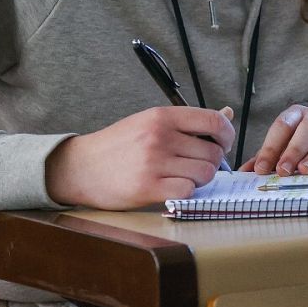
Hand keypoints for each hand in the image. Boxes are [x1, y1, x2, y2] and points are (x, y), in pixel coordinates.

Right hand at [45, 105, 233, 208]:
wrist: (81, 167)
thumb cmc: (118, 145)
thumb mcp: (149, 122)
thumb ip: (188, 121)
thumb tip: (227, 114)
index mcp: (162, 116)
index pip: (213, 121)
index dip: (227, 135)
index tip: (223, 143)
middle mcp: (160, 136)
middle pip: (213, 152)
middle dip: (212, 162)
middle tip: (196, 165)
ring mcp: (154, 162)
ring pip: (205, 173)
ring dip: (200, 179)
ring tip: (183, 177)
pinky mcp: (148, 188)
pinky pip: (188, 191)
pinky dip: (186, 192)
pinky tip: (173, 188)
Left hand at [238, 103, 307, 175]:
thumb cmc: (303, 156)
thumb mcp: (281, 157)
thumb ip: (265, 162)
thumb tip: (243, 173)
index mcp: (297, 115)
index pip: (283, 125)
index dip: (271, 147)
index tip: (261, 169)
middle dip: (294, 149)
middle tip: (283, 171)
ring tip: (305, 171)